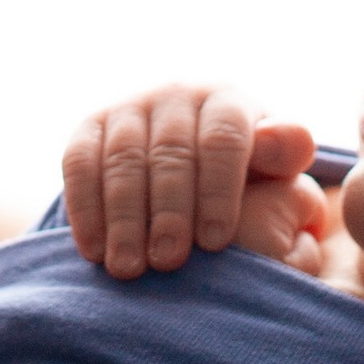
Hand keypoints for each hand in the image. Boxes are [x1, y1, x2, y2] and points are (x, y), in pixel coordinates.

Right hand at [60, 90, 325, 276]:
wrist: (189, 153)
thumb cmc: (243, 172)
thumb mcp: (273, 162)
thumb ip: (285, 153)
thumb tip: (279, 141)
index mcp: (225, 101)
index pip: (223, 139)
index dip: (218, 190)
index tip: (216, 242)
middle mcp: (175, 95)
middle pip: (170, 152)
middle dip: (169, 211)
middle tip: (168, 262)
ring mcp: (128, 108)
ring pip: (122, 159)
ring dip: (123, 216)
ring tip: (129, 268)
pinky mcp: (89, 127)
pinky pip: (78, 163)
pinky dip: (85, 208)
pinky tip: (92, 251)